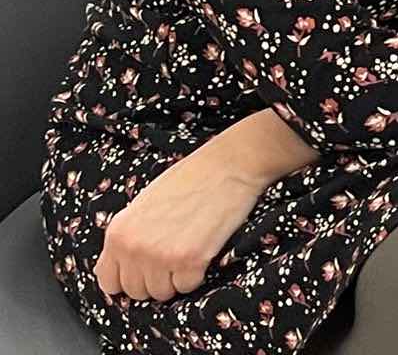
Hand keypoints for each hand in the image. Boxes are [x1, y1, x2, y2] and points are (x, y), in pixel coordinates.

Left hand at [95, 138, 269, 300]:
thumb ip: (130, 235)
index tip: (143, 273)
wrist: (228, 165)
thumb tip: (125, 264)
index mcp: (118, 232)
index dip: (128, 278)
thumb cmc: (190, 178)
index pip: (108, 280)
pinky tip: (202, 250)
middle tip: (172, 258)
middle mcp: (134, 247)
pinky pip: (187, 286)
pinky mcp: (190, 260)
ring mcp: (161, 256)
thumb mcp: (145, 203)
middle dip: (155, 279)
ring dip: (176, 278)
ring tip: (188, 251)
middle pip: (136, 291)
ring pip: (161, 293)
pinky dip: (197, 274)